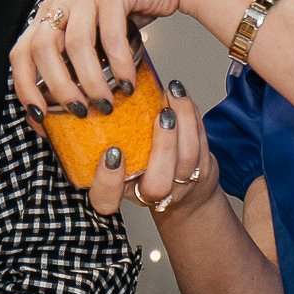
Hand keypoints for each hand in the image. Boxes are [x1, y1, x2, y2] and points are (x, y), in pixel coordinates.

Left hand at [9, 0, 196, 112]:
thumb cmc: (131, 11)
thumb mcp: (97, 37)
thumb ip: (79, 62)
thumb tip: (70, 107)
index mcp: (51, 13)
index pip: (21, 52)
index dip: (24, 88)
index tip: (40, 117)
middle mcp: (63, 0)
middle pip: (42, 49)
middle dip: (58, 88)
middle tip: (79, 112)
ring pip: (76, 44)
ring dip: (90, 80)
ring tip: (105, 104)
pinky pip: (110, 33)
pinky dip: (118, 64)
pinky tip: (127, 83)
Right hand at [85, 77, 216, 220]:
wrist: (185, 189)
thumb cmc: (144, 165)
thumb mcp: (120, 156)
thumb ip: (106, 135)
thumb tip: (90, 95)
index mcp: (122, 190)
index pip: (105, 199)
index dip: (107, 181)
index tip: (113, 152)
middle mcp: (151, 193)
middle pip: (157, 184)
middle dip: (163, 147)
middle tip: (162, 115)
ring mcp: (180, 185)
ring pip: (188, 159)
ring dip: (185, 122)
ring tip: (174, 94)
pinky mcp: (203, 170)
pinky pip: (201, 143)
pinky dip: (193, 115)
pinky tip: (181, 96)